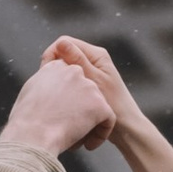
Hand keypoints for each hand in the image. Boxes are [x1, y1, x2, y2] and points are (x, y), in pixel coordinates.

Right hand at [0, 58, 111, 161]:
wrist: (32, 134)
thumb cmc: (24, 121)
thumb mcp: (29, 93)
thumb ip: (43, 86)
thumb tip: (45, 92)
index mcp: (55, 67)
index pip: (69, 77)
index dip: (68, 96)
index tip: (62, 112)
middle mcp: (73, 71)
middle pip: (85, 91)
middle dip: (80, 109)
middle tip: (69, 126)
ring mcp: (89, 87)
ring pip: (97, 106)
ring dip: (89, 122)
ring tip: (76, 138)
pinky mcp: (99, 104)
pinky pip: (107, 119)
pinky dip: (100, 133)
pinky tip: (88, 144)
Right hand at [41, 37, 172, 171]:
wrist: (127, 128)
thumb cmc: (115, 105)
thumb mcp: (94, 81)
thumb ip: (78, 62)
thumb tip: (61, 43)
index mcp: (96, 54)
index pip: (64, 43)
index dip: (51, 55)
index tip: (45, 73)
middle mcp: (93, 60)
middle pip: (63, 57)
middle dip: (54, 70)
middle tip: (48, 86)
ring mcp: (90, 73)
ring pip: (65, 71)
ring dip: (59, 81)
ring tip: (54, 95)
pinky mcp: (87, 86)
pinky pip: (70, 83)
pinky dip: (65, 90)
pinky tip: (61, 102)